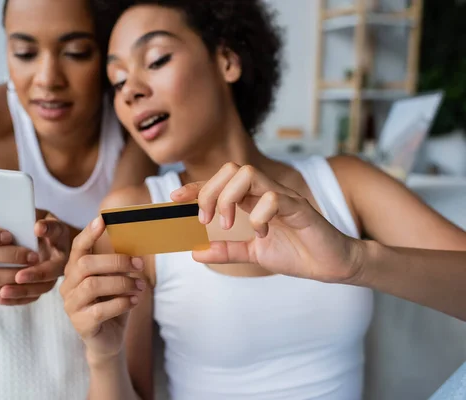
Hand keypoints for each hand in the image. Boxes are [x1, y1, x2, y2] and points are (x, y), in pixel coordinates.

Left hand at [0, 211, 70, 304]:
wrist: (36, 236)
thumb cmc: (31, 222)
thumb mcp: (33, 214)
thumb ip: (32, 217)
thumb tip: (35, 226)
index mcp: (59, 235)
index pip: (58, 232)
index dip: (49, 230)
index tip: (36, 228)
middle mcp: (60, 256)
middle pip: (53, 269)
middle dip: (36, 274)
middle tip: (18, 276)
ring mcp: (51, 273)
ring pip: (42, 287)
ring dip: (23, 291)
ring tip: (3, 292)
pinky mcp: (40, 285)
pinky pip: (32, 296)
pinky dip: (17, 299)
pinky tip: (0, 299)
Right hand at [60, 217, 145, 363]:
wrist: (109, 338)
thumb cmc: (112, 304)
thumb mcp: (117, 280)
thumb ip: (120, 265)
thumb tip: (136, 248)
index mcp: (76, 270)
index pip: (78, 247)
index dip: (89, 234)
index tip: (102, 220)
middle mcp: (68, 285)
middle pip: (85, 264)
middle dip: (116, 261)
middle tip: (138, 263)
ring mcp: (71, 305)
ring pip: (92, 285)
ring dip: (122, 283)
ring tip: (139, 286)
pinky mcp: (80, 323)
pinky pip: (100, 309)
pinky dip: (121, 303)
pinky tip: (134, 301)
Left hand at [171, 163, 363, 282]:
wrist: (331, 265)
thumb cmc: (296, 253)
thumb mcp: (253, 254)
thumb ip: (227, 251)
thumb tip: (195, 253)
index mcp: (253, 200)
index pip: (220, 182)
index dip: (196, 186)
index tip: (174, 197)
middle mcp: (266, 192)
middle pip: (231, 169)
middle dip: (209, 191)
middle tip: (205, 221)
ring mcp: (283, 197)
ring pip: (249, 174)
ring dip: (229, 199)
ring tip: (227, 224)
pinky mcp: (299, 208)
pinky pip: (274, 198)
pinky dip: (259, 215)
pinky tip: (261, 233)